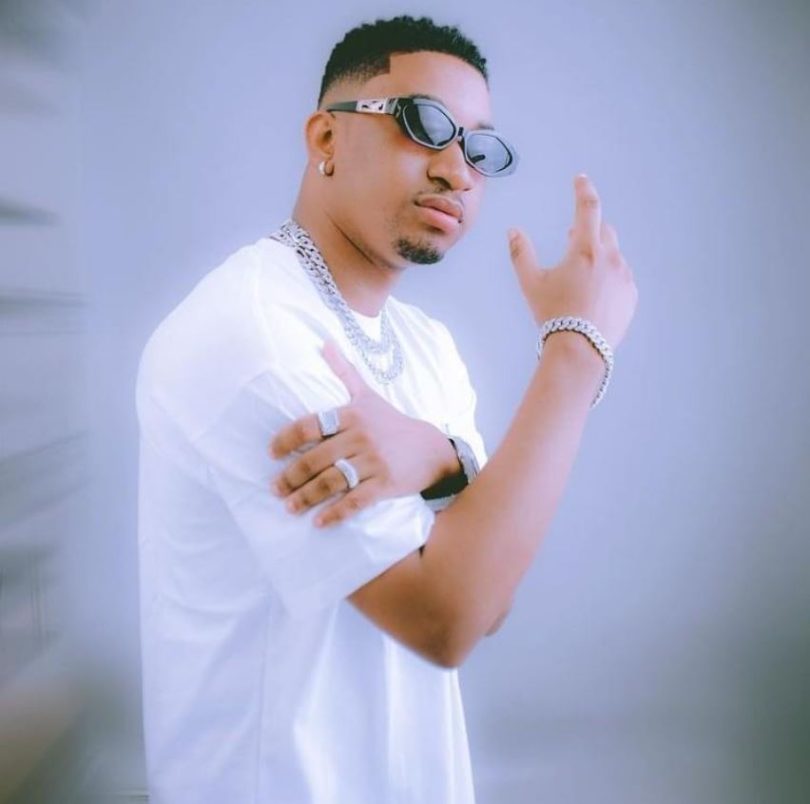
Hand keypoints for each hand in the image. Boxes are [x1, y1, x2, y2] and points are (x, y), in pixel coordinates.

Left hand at [269, 341, 459, 526]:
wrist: (431, 450)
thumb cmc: (392, 423)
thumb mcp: (368, 396)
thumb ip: (344, 371)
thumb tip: (324, 342)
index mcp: (353, 414)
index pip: (311, 424)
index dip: (287, 439)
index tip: (272, 453)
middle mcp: (361, 436)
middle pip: (316, 458)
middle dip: (291, 476)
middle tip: (275, 489)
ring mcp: (373, 461)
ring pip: (332, 481)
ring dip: (306, 497)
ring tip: (289, 507)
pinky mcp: (385, 484)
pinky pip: (355, 501)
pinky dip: (335, 513)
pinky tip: (319, 522)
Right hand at [508, 173, 637, 350]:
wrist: (580, 350)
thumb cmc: (553, 314)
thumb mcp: (531, 284)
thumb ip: (521, 253)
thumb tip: (513, 231)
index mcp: (585, 250)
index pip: (588, 208)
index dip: (583, 190)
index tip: (581, 179)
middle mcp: (610, 258)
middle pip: (604, 231)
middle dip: (590, 231)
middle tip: (572, 243)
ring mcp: (624, 277)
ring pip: (614, 256)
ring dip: (599, 258)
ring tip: (581, 281)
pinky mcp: (631, 296)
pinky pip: (621, 278)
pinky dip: (609, 279)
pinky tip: (594, 298)